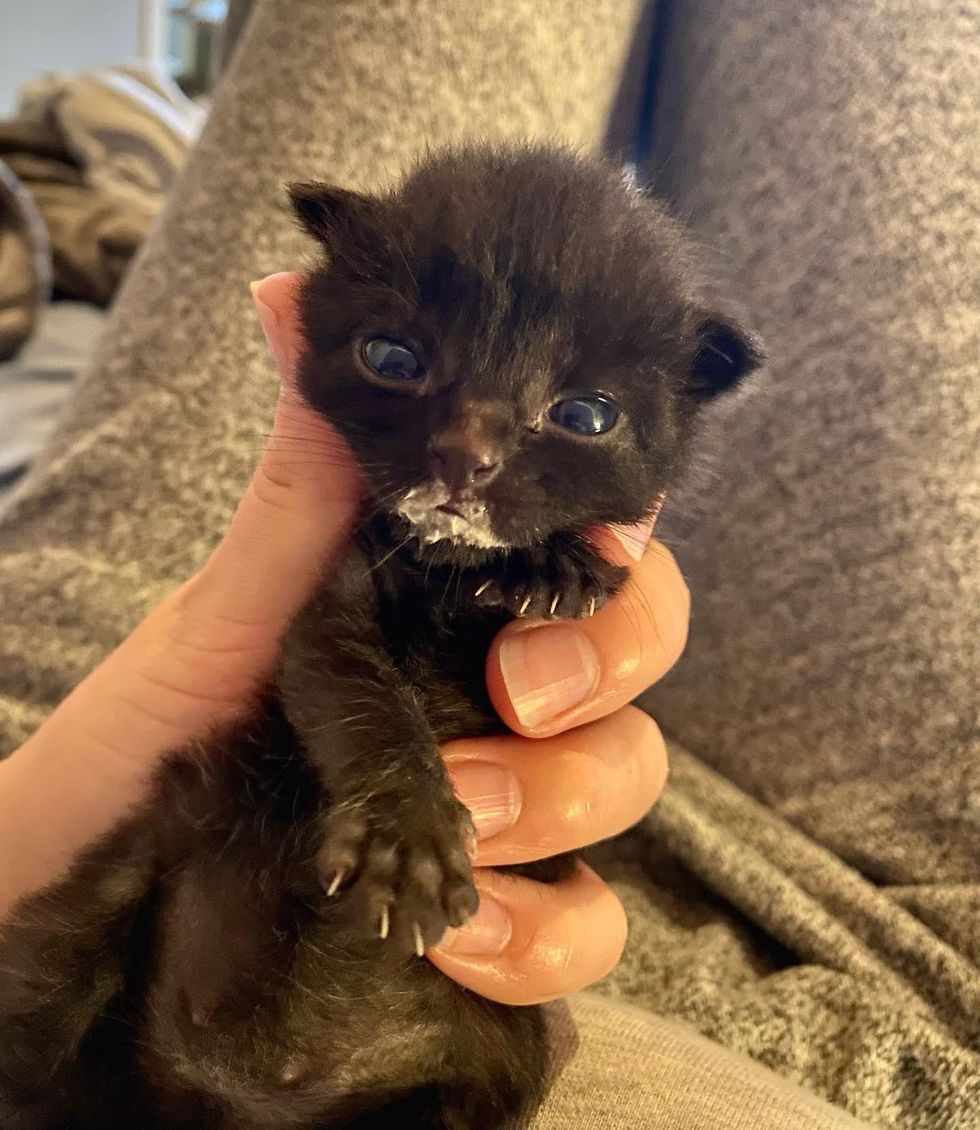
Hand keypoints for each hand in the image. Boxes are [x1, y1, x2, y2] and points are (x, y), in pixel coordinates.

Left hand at [0, 273, 687, 1012]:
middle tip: (518, 691)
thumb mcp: (221, 613)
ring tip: (459, 820)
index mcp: (439, 604)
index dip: (622, 534)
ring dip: (564, 800)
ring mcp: (496, 809)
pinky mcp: (486, 919)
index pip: (581, 542)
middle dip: (609, 662)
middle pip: (635, 654)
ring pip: (627, 781)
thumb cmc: (140, 744)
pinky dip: (543, 934)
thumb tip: (295, 289)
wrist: (75, 895)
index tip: (601, 545)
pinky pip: (580, 931)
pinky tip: (458, 933)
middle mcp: (482, 695)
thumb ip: (296, 485)